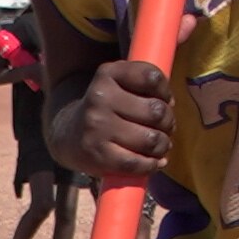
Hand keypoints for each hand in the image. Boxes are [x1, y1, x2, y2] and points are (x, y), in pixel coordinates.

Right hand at [73, 57, 174, 178]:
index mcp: (108, 74)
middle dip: (168, 122)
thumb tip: (170, 105)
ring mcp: (97, 126)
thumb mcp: (121, 82)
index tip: (162, 100)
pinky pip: (136, 163)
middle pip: (156, 111)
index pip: (152, 77)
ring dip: (163, 145)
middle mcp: (100, 97)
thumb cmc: (108, 107)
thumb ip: (147, 82)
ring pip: (150, 139)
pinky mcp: (97, 154)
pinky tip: (154, 162)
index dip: (165, 91)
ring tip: (159, 144)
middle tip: (164, 127)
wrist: (68, 135)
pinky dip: (151, 164)